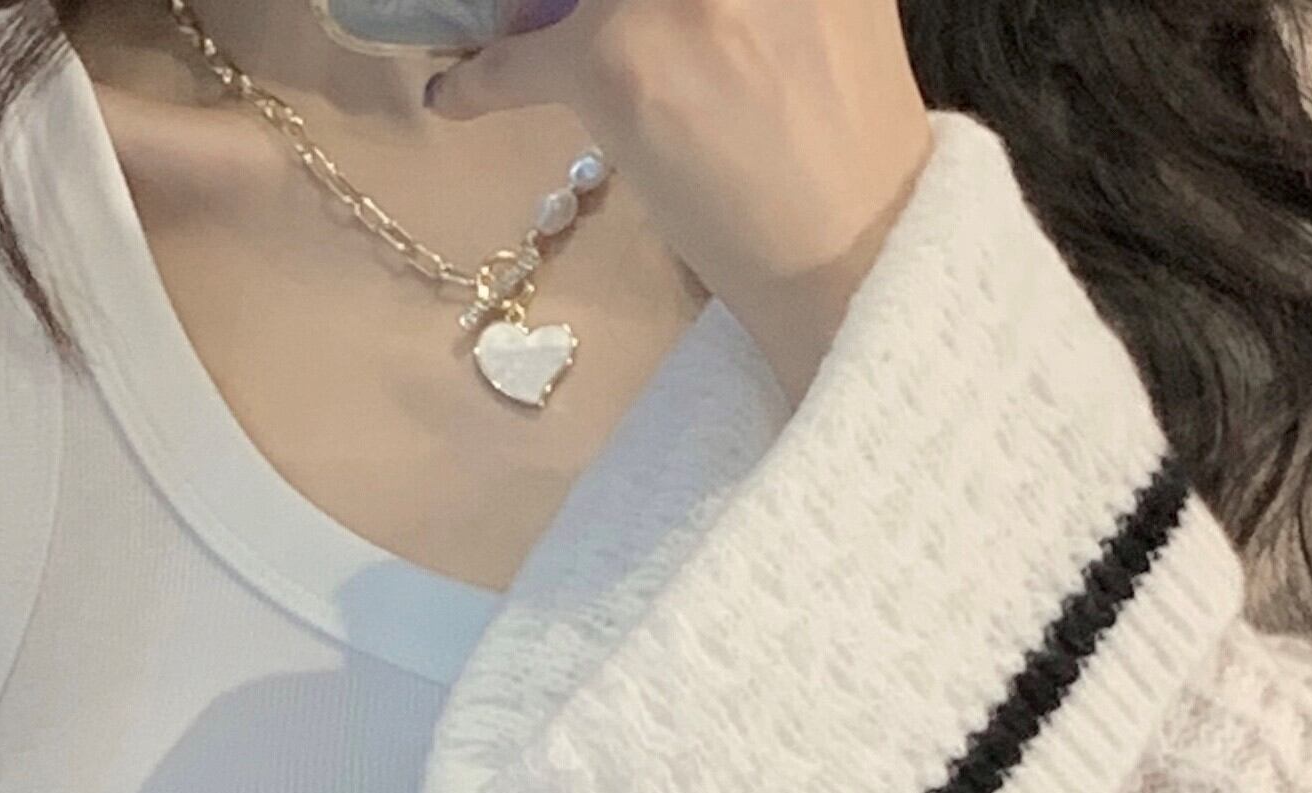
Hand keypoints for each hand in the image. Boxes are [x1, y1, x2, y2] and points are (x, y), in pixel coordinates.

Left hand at [422, 0, 932, 405]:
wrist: (855, 250)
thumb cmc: (846, 141)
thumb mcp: (824, 4)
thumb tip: (641, 2)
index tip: (601, 1)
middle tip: (565, 13)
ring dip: (529, 10)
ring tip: (514, 29)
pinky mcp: (617, 60)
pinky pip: (523, 55)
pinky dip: (482, 77)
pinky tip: (456, 91)